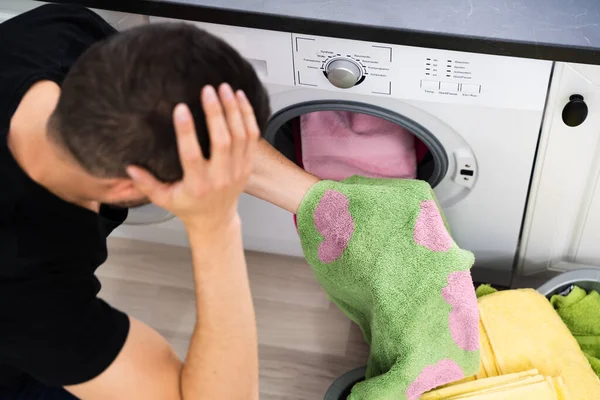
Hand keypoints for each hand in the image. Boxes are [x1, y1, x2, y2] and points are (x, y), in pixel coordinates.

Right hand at [127, 84, 259, 232]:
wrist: (216, 220)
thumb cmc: (188, 207)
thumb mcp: (163, 199)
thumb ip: (146, 184)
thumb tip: (128, 166)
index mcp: (197, 185)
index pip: (192, 155)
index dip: (187, 131)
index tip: (181, 108)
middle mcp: (220, 177)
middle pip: (222, 141)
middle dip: (216, 113)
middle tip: (208, 90)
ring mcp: (238, 170)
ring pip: (241, 136)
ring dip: (234, 110)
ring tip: (224, 88)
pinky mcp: (248, 165)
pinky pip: (252, 137)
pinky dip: (248, 115)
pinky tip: (240, 98)